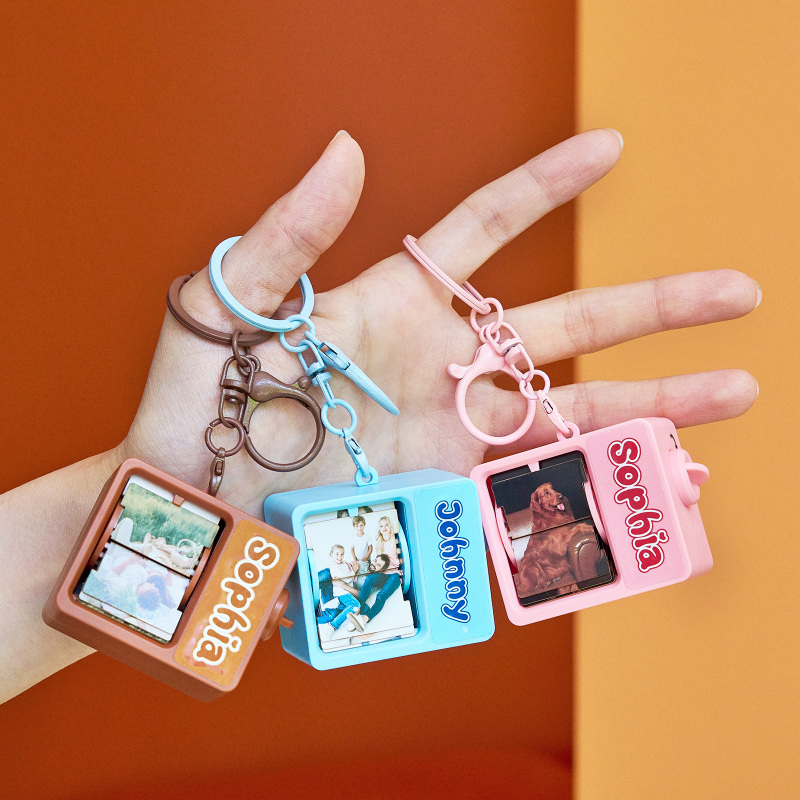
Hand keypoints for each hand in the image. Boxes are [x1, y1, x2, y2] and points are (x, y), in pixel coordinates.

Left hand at [124, 130, 758, 517]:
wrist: (193, 499)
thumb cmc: (195, 399)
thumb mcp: (230, 304)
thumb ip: (291, 230)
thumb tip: (346, 145)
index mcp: (398, 302)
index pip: (485, 229)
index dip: (546, 187)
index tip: (611, 148)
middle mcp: (442, 362)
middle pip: (567, 320)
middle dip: (653, 305)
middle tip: (738, 291)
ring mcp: (453, 430)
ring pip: (573, 406)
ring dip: (655, 400)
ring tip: (736, 391)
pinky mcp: (449, 491)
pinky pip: (536, 483)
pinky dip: (595, 483)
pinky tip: (660, 479)